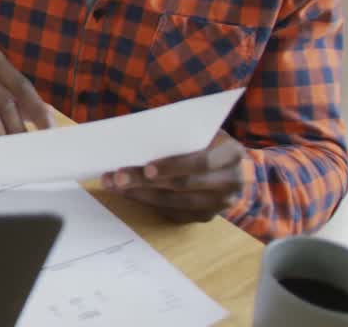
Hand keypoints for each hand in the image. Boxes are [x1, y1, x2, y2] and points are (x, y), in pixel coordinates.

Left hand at [102, 130, 248, 223]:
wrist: (231, 166)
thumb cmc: (209, 141)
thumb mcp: (203, 131)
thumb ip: (182, 134)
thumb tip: (140, 136)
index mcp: (232, 155)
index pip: (203, 163)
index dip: (174, 166)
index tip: (147, 169)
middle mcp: (230, 183)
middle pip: (183, 185)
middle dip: (146, 182)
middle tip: (118, 177)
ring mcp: (219, 204)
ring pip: (176, 202)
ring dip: (141, 194)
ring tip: (115, 186)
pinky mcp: (205, 216)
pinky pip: (173, 212)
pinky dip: (148, 203)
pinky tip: (128, 193)